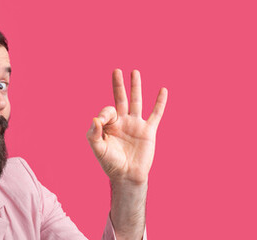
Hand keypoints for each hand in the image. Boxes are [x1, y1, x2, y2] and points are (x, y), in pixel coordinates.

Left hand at [87, 69, 167, 184]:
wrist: (128, 176)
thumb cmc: (111, 164)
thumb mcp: (98, 149)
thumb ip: (94, 134)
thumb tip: (95, 118)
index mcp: (110, 125)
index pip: (107, 110)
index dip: (105, 113)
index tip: (102, 122)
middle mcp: (123, 122)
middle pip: (121, 99)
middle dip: (118, 85)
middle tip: (116, 71)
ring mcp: (136, 125)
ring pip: (136, 101)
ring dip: (135, 87)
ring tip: (134, 72)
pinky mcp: (149, 130)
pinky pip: (156, 114)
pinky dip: (160, 102)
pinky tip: (163, 90)